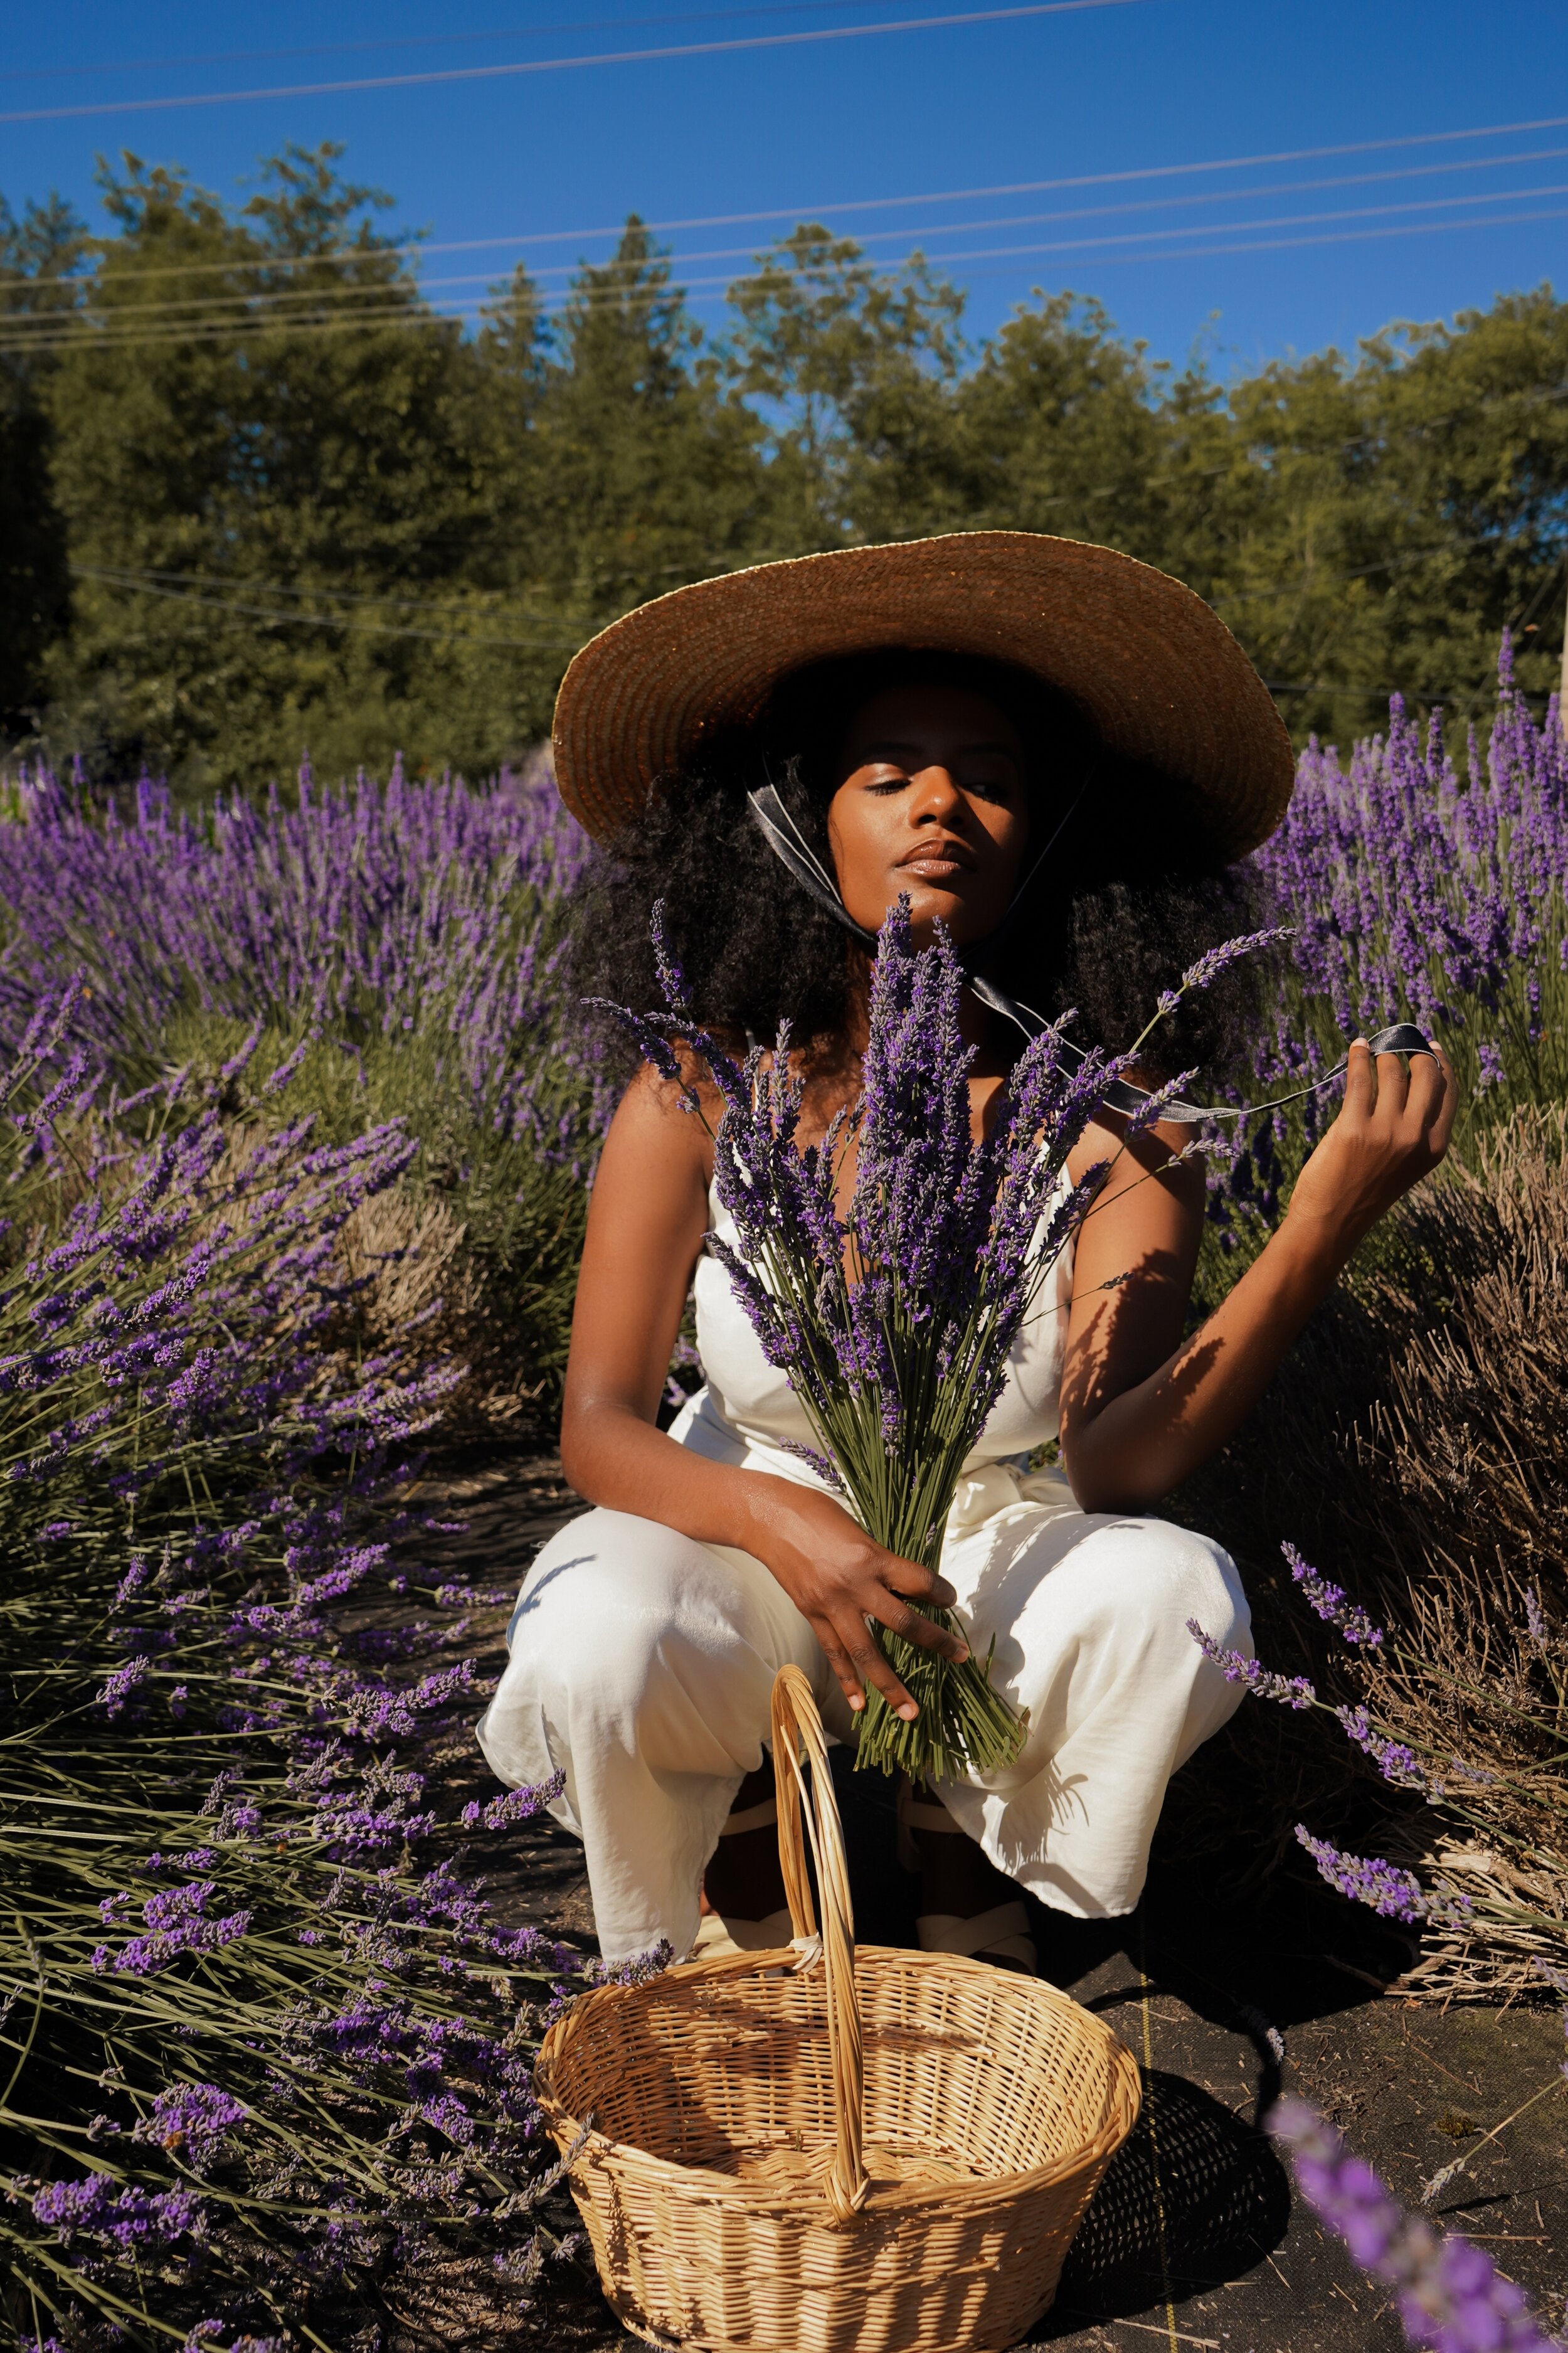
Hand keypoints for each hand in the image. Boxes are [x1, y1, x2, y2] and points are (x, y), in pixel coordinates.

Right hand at [738, 1474, 968, 1720]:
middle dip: (935, 1642)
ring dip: (890, 1685)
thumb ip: (879, 1559)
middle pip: (903, 1623)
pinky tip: (859, 1704)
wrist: (769, 1520)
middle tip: (959, 1657)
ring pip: (866, 1653)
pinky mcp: (812, 1616)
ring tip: (910, 1711)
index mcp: (871, 1558)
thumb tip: (903, 1584)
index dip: (941, 1593)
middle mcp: (855, 1587)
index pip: (918, 1582)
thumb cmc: (816, 1514)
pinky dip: (848, 1680)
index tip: (951, 1600)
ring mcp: (832, 1606)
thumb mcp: (857, 1530)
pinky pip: (834, 1653)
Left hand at [1285, 1037, 1457, 1264]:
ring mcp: (1386, 1131)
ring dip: (1382, 1055)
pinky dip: (1358, 1057)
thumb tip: (1406, 1081)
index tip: (1431, 1047)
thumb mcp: (1405, 1165)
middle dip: (1414, 1051)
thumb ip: (1413, 1130)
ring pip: (1392, 1072)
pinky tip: (1356, 1047)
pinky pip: (1360, 1079)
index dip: (1441, 1064)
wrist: (1333, 1222)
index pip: (1448, 1092)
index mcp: (1435, 1148)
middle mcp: (1416, 1137)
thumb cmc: (1364, 1192)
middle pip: (1425, 1075)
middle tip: (1399, 1042)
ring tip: (1372, 1050)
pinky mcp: (1354, 1127)